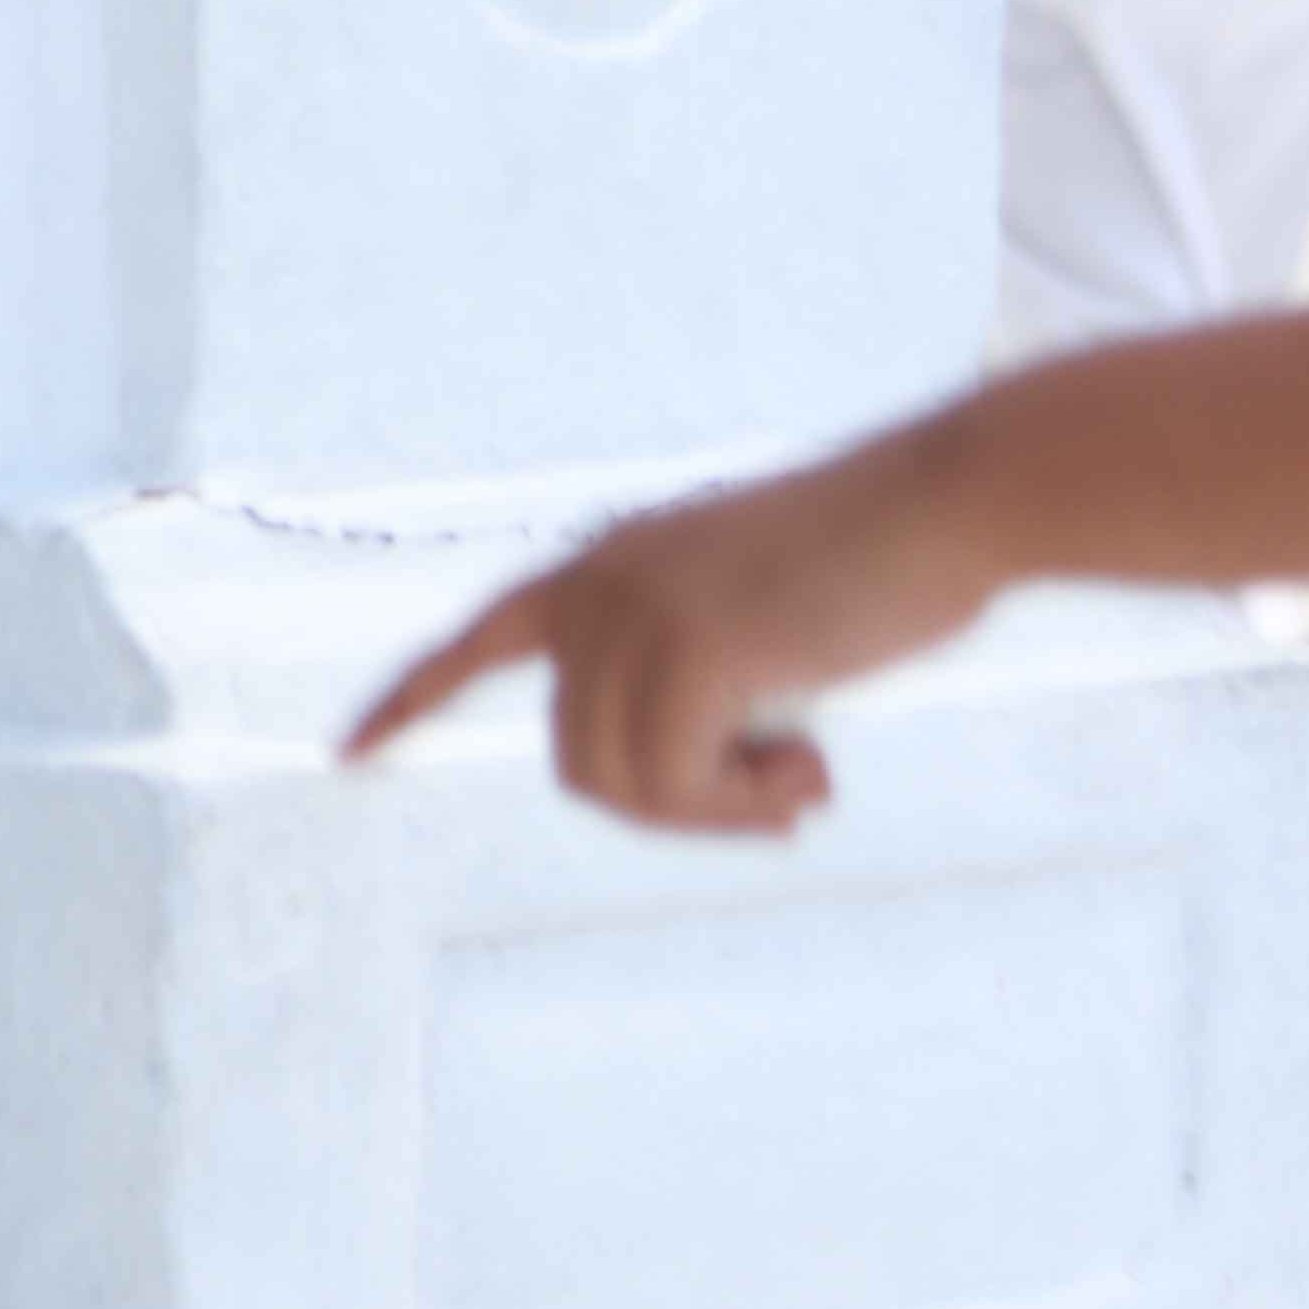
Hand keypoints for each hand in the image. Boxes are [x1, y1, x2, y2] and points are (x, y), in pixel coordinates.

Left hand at [340, 431, 1011, 833]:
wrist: (961, 497)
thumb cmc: (898, 551)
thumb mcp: (770, 605)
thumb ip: (704, 668)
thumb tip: (686, 786)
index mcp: (616, 560)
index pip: (485, 635)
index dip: (414, 699)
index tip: (347, 755)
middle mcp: (602, 583)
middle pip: (578, 763)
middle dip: (680, 804)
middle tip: (791, 795)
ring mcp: (638, 615)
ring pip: (621, 788)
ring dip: (719, 811)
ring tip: (811, 779)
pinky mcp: (687, 654)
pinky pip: (676, 789)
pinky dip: (744, 806)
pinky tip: (817, 767)